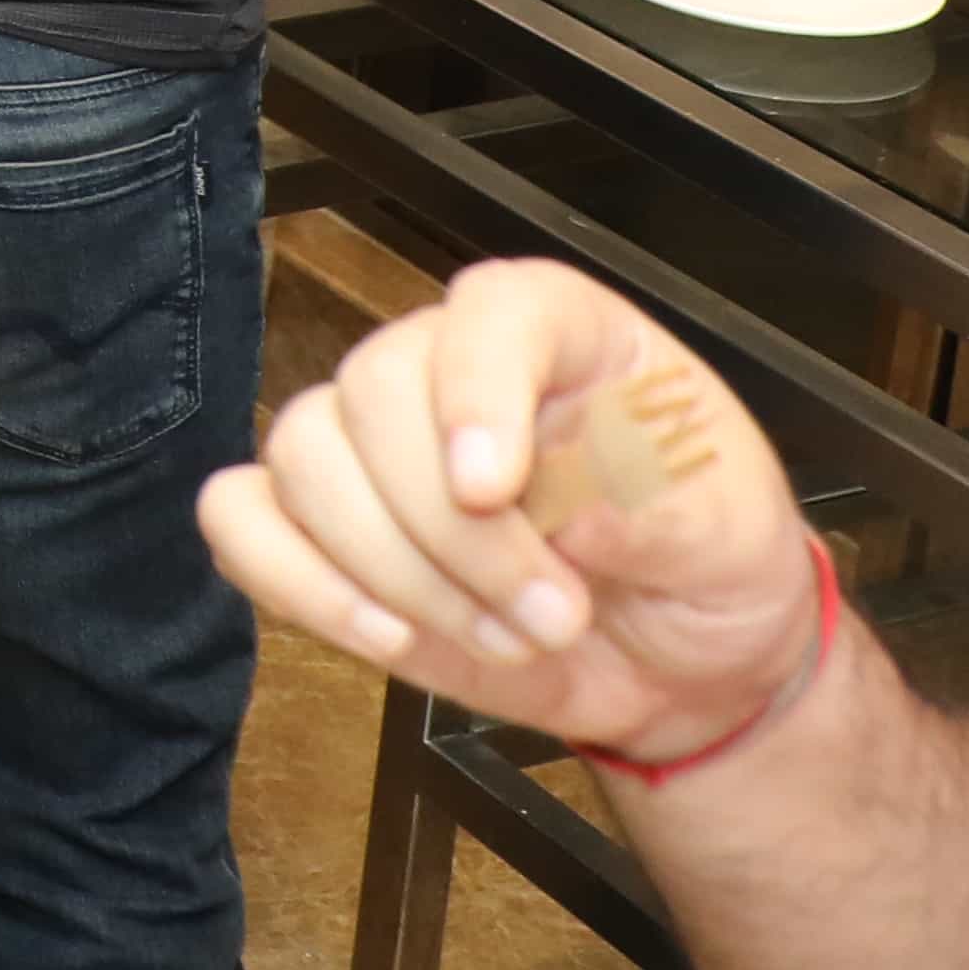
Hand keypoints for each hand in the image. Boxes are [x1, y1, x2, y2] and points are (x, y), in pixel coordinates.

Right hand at [201, 260, 832, 771]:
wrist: (685, 658)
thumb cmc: (708, 559)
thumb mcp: (727, 526)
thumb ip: (652, 503)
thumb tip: (563, 507)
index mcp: (557, 331)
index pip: (488, 310)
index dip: (473, 388)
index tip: (493, 490)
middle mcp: (447, 367)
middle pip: (372, 392)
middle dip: (452, 534)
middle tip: (557, 618)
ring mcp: (373, 445)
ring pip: (303, 459)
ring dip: (397, 576)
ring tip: (508, 642)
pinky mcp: (325, 530)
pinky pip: (241, 520)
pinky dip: (294, 582)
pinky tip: (386, 635)